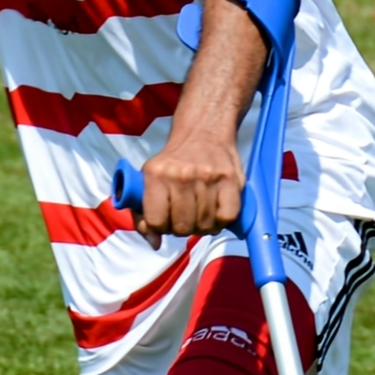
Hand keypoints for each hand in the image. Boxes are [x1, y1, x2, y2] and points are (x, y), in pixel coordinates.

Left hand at [133, 126, 242, 245]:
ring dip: (202, 226)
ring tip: (200, 213)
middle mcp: (181, 176)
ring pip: (205, 226)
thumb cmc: (174, 161)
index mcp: (155, 175)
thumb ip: (143, 214)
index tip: (165, 220)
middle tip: (185, 216)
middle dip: (182, 228)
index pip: (156, 222)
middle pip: (181, 227)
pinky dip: (221, 221)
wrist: (204, 130)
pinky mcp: (231, 180)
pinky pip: (227, 218)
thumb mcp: (149, 179)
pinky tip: (215, 211)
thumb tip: (154, 243)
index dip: (160, 227)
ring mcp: (208, 178)